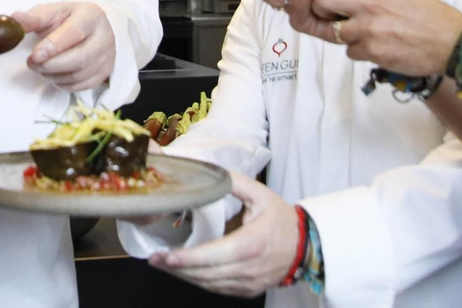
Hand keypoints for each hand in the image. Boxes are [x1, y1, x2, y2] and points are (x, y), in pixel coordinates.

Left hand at [12, 1, 115, 91]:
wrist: (93, 27)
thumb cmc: (68, 19)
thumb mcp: (52, 12)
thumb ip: (34, 18)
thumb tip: (15, 19)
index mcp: (91, 15)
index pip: (74, 32)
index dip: (54, 45)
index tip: (35, 55)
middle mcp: (104, 36)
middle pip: (80, 58)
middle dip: (51, 65)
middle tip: (32, 63)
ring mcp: (107, 56)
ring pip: (80, 75)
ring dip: (54, 76)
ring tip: (40, 67)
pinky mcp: (105, 72)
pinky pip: (82, 86)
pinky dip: (63, 84)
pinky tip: (53, 75)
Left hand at [148, 172, 298, 296]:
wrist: (305, 247)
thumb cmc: (281, 219)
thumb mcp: (260, 195)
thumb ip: (234, 183)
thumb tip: (210, 171)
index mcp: (251, 244)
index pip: (213, 255)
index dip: (186, 258)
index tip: (165, 256)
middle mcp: (248, 268)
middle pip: (206, 273)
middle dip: (177, 268)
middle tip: (155, 259)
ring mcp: (248, 283)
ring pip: (209, 284)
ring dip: (185, 276)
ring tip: (164, 264)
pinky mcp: (247, 290)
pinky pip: (217, 289)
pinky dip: (199, 281)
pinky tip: (185, 271)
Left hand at [282, 0, 461, 76]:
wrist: (452, 41)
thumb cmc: (423, 12)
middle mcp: (369, 1)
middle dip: (318, 5)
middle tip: (330, 10)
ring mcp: (369, 27)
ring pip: (333, 29)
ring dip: (343, 32)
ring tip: (367, 30)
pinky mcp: (372, 50)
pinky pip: (349, 51)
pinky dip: (359, 49)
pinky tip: (379, 45)